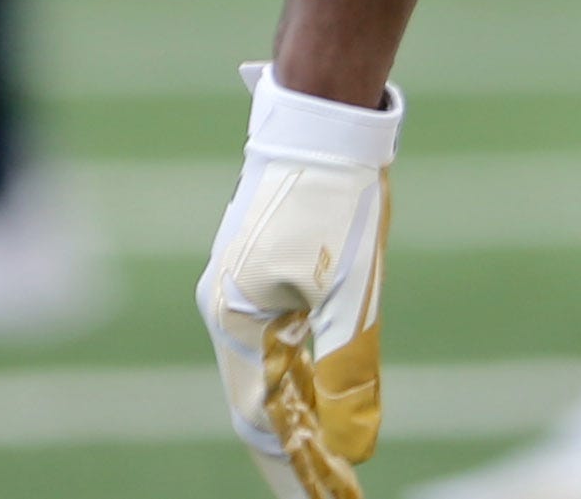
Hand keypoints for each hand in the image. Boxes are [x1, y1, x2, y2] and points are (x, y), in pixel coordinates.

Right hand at [197, 67, 400, 498]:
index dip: (296, 467)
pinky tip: (311, 395)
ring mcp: (236, 293)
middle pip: (257, 403)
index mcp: (240, 322)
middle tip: (330, 492)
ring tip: (321, 462)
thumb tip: (353, 442)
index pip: (264, 420)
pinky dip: (291, 377)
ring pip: (263, 373)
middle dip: (292, 454)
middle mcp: (227, 313)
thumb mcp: (353, 288)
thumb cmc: (339, 199)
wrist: (322, 119)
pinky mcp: (255, 274)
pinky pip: (270, 343)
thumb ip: (348, 366)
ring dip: (291, 419)